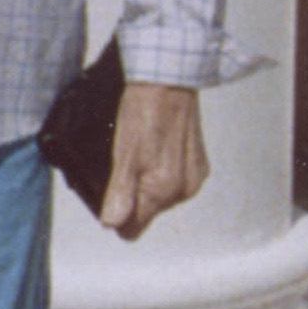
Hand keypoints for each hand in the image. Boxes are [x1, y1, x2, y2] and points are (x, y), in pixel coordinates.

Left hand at [100, 83, 208, 240]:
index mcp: (165, 190)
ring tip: (139, 151)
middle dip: (132, 195)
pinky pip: (173, 180)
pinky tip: (155, 146)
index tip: (108, 195)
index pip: (133, 230)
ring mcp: (194, 177)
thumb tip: (112, 223)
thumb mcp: (124, 153)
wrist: (170, 78)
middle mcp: (184, 190)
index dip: (116, 215)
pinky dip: (162, 168)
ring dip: (147, 181)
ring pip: (160, 196)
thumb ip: (119, 193)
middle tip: (123, 163)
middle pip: (147, 212)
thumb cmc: (144, 110)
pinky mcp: (199, 164)